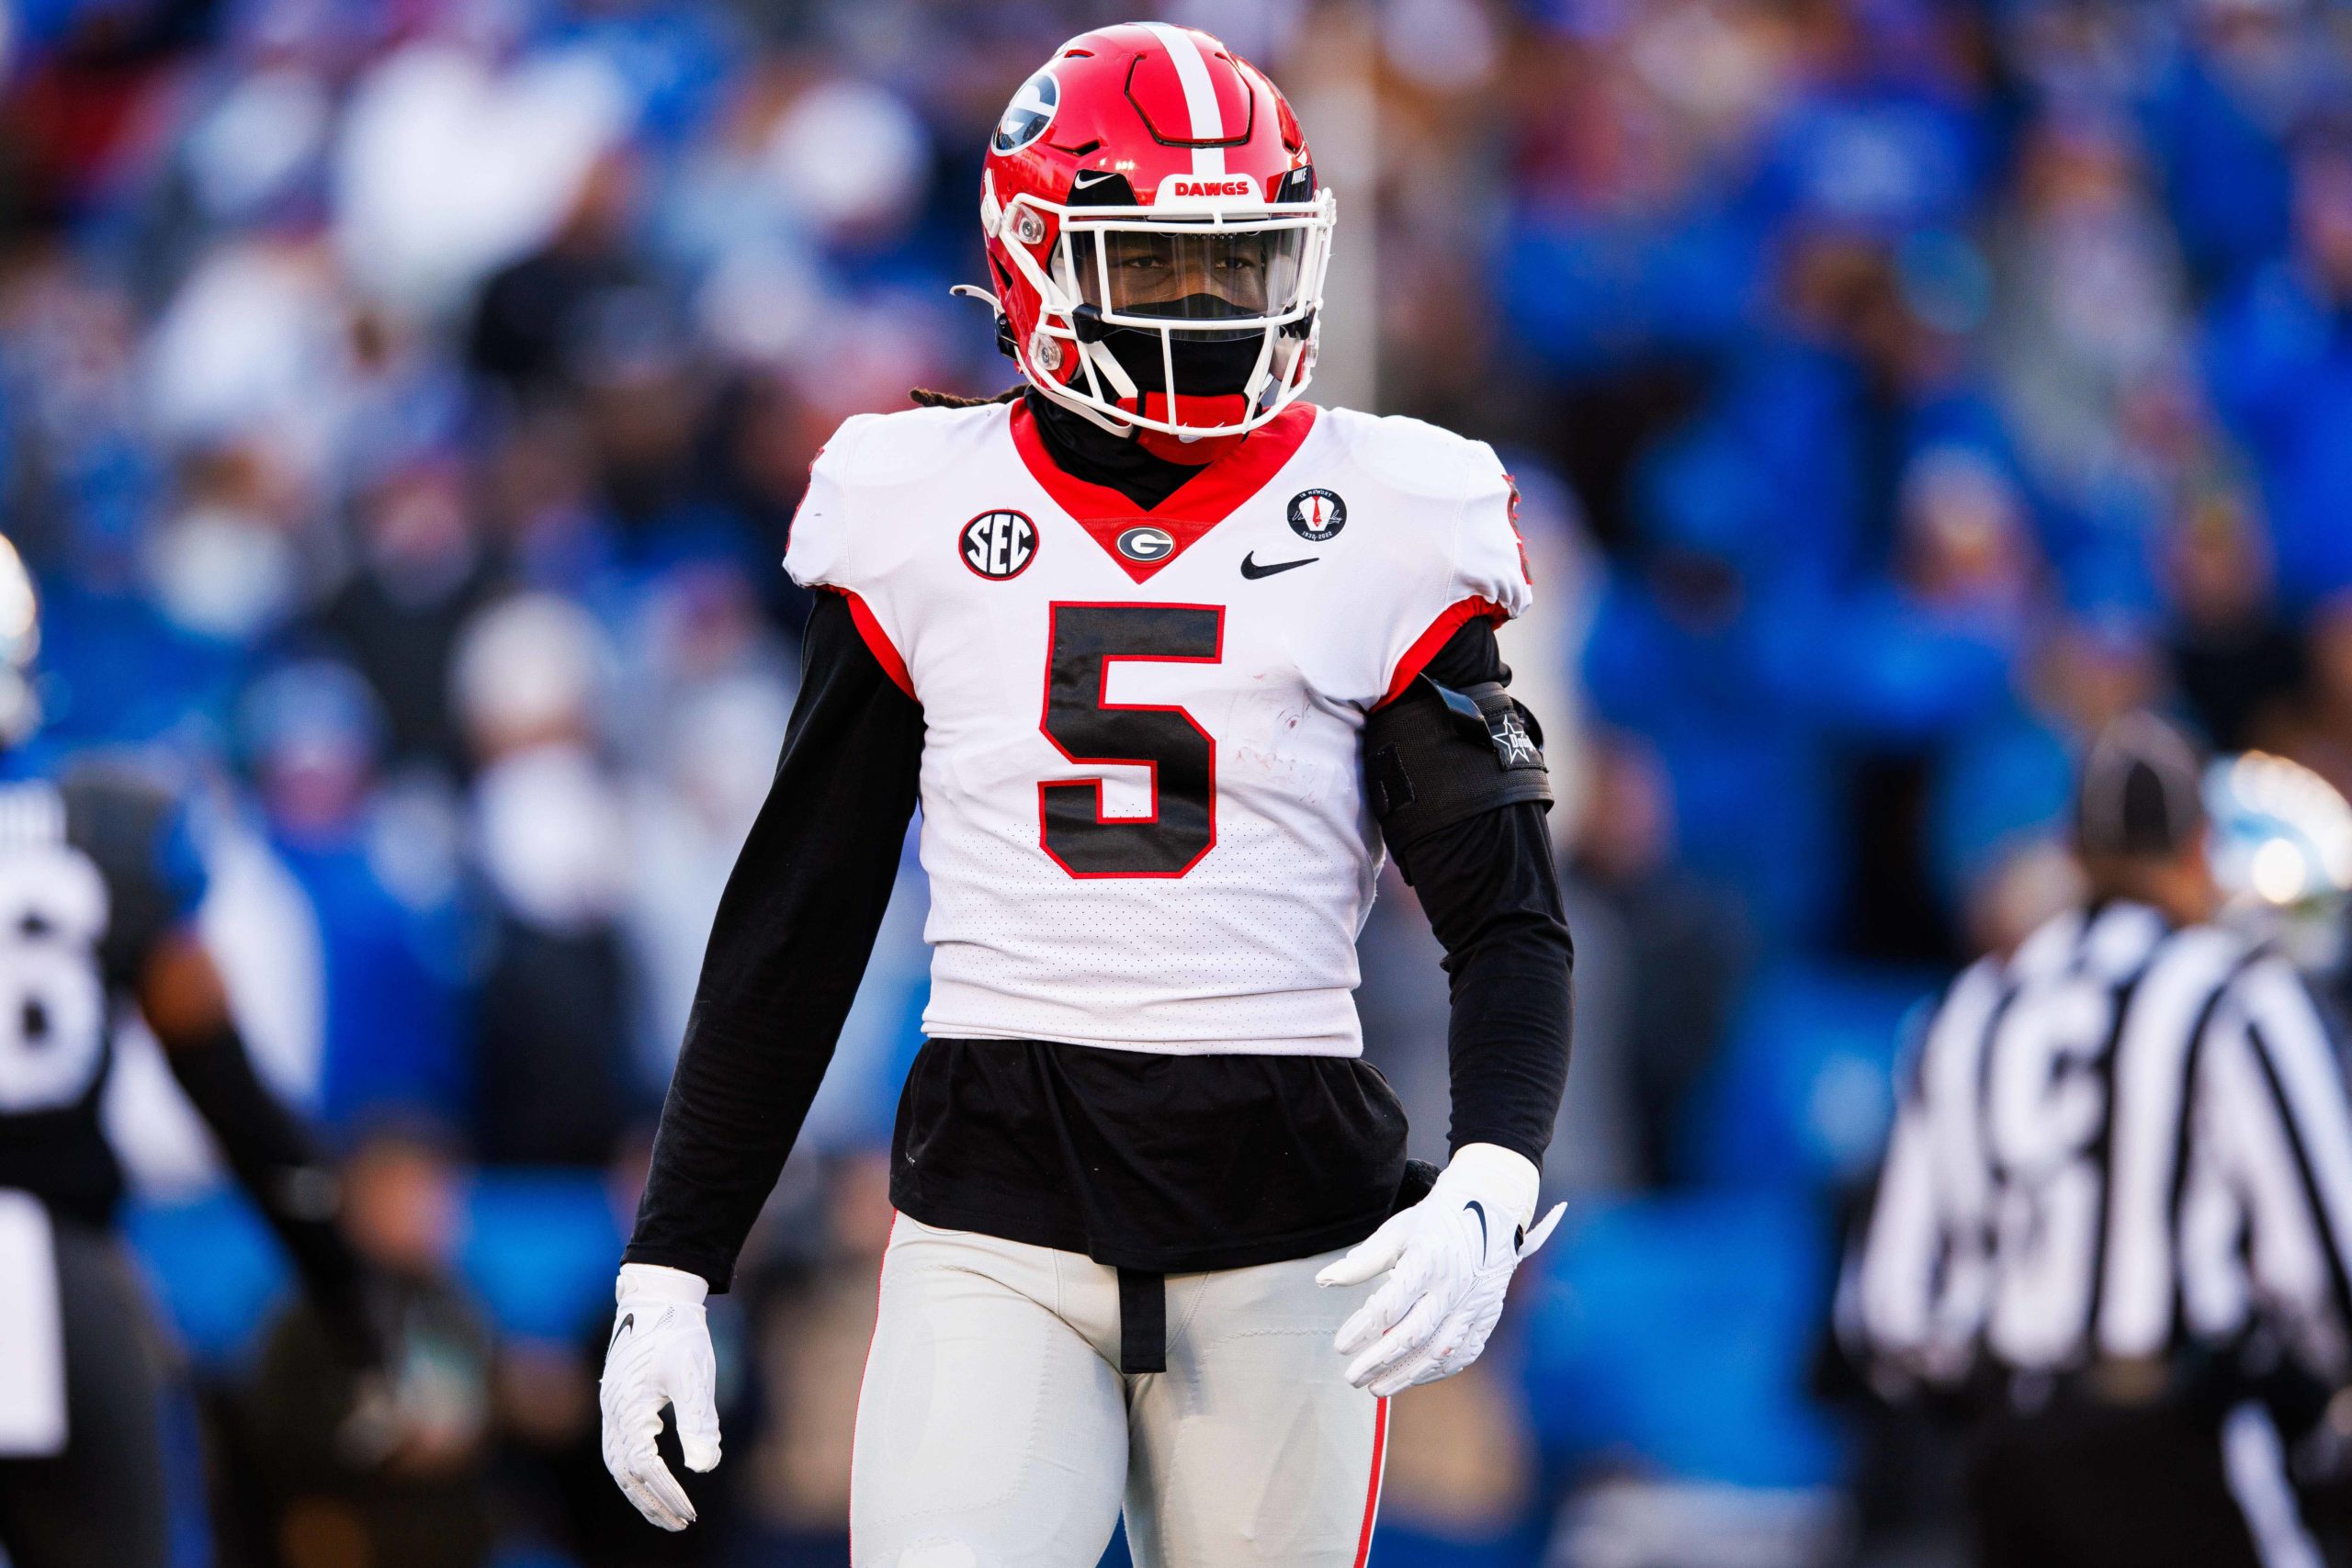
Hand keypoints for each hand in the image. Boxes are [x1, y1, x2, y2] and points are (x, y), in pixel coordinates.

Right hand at [599, 1263, 721, 1530]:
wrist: (657, 1295)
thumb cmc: (678, 1333)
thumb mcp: (694, 1376)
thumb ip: (698, 1421)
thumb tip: (705, 1467)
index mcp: (627, 1409)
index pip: (643, 1467)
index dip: (667, 1493)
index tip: (691, 1512)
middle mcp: (612, 1413)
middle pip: (624, 1474)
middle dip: (651, 1503)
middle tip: (680, 1524)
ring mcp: (611, 1408)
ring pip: (619, 1464)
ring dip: (642, 1492)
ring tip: (668, 1512)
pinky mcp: (618, 1403)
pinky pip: (620, 1448)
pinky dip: (636, 1471)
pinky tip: (656, 1478)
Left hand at [1317, 1143, 1563, 1397]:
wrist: (1491, 1208)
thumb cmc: (1436, 1221)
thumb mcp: (1397, 1232)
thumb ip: (1362, 1262)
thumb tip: (1324, 1281)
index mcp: (1428, 1262)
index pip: (1389, 1306)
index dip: (1361, 1329)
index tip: (1340, 1346)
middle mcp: (1454, 1286)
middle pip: (1413, 1335)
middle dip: (1379, 1361)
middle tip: (1352, 1378)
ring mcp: (1475, 1303)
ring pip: (1440, 1351)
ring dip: (1407, 1375)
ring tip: (1377, 1387)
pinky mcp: (1488, 1314)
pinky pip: (1465, 1352)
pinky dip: (1438, 1371)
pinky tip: (1414, 1377)